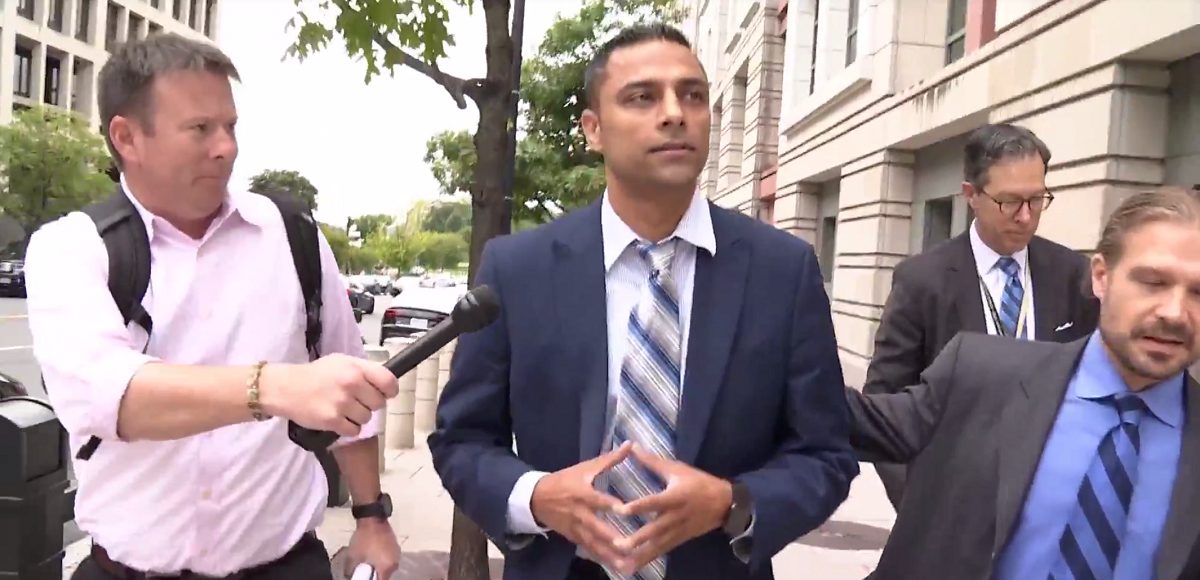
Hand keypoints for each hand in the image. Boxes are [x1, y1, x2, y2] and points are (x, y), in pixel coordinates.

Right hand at [259, 354, 398, 436]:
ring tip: (343, 408)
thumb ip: (364, 370)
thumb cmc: (316, 374)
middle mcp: (351, 385)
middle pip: (379, 403)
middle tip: (356, 400)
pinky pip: (354, 431)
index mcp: (356, 368)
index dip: (390, 390)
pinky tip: (338, 418)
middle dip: (370, 404)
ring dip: (358, 417)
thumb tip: (386, 384)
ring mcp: (342, 404)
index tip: (385, 393)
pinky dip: (348, 428)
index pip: (389, 382)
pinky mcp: (333, 421)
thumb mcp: (341, 362)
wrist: (286, 388)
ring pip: (367, 419)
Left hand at [343, 518, 400, 579]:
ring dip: (379, 567)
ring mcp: (397, 554)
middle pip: (385, 576)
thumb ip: (350, 571)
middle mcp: (395, 563)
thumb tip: (349, 577)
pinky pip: (389, 559)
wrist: (373, 519)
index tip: (364, 577)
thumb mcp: (352, 557)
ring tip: (369, 562)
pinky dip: (382, 559)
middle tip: (365, 570)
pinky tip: (374, 554)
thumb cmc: (364, 539)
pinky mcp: (396, 546)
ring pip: (387, 567)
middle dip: (375, 575)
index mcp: (387, 567)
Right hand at [531, 441, 634, 570]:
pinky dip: (602, 559)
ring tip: (626, 565)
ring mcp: (575, 528)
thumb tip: (630, 444)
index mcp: (582, 493)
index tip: (625, 511)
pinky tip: (616, 567)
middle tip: (628, 546)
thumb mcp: (585, 468)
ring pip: (594, 543)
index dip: (610, 505)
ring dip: (609, 555)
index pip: (597, 499)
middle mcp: (579, 513)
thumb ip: (610, 459)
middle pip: (596, 527)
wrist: (536, 497)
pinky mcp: (573, 537)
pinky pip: (589, 550)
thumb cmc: (565, 480)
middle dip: (611, 538)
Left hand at [612, 444, 732, 573]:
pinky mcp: (679, 540)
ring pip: (658, 545)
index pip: (654, 502)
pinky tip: (634, 567)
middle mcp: (676, 516)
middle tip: (617, 545)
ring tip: (622, 563)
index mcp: (675, 496)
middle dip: (637, 539)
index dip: (638, 506)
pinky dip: (648, 559)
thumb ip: (653, 461)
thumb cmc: (699, 482)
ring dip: (640, 554)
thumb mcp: (678, 469)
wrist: (724, 503)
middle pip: (655, 529)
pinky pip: (662, 551)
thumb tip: (632, 447)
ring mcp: (678, 531)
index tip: (620, 510)